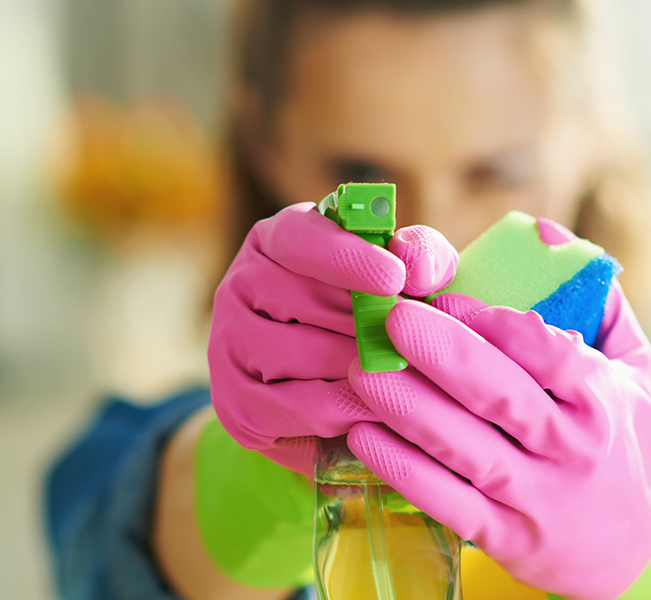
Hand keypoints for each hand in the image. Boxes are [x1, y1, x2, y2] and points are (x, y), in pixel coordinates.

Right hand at [208, 202, 457, 474]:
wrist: (334, 400)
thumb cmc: (374, 320)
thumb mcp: (405, 279)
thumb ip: (421, 258)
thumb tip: (416, 266)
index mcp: (276, 240)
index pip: (299, 238)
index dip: (348, 257)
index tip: (394, 278)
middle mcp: (240, 284)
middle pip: (305, 302)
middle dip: (367, 325)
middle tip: (411, 342)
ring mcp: (229, 343)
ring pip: (303, 357)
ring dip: (360, 369)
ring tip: (398, 376)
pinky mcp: (235, 401)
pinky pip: (299, 409)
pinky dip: (346, 411)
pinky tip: (374, 409)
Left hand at [344, 245, 650, 598]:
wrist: (635, 550)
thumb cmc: (620, 440)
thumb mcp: (632, 372)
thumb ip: (597, 301)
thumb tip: (545, 233)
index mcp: (602, 400)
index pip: (547, 353)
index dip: (493, 322)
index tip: (441, 295)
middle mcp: (572, 450)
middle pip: (500, 396)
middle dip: (442, 355)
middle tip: (390, 319)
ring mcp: (537, 500)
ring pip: (466, 449)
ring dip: (408, 408)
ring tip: (360, 371)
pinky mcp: (505, 539)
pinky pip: (447, 502)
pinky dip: (403, 471)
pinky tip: (362, 436)